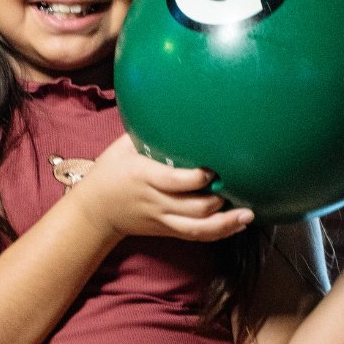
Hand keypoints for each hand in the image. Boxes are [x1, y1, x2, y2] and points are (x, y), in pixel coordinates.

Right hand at [67, 129, 254, 243]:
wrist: (95, 210)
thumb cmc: (110, 171)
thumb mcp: (122, 147)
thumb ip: (146, 133)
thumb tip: (173, 108)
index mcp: (143, 176)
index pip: (174, 181)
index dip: (196, 178)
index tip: (212, 169)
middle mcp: (155, 200)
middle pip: (192, 207)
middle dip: (219, 200)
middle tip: (239, 186)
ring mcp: (161, 218)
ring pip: (197, 227)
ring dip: (224, 223)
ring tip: (248, 215)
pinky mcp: (166, 230)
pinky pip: (194, 235)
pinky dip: (217, 232)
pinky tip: (236, 224)